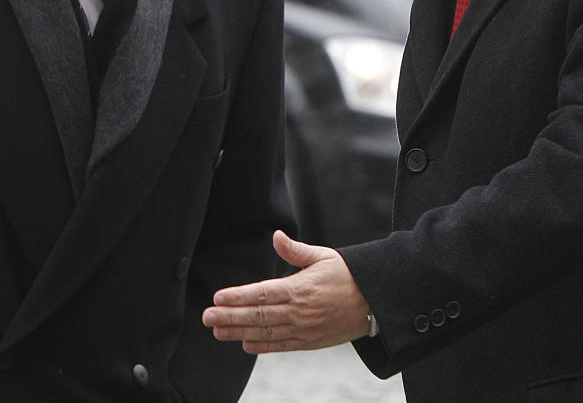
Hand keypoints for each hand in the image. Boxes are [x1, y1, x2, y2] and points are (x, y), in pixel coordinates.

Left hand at [202, 229, 370, 352]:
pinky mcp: (311, 341)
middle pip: (259, 315)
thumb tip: (277, 236)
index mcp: (301, 288)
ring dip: (239, 332)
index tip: (219, 297)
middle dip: (230, 316)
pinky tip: (245, 343)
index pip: (263, 293)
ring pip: (266, 332)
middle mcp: (300, 311)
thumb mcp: (323, 256)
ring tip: (218, 330)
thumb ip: (296, 250)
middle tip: (208, 316)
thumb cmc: (347, 275)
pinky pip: (282, 345)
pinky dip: (263, 346)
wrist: (374, 301)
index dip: (239, 296)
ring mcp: (305, 329)